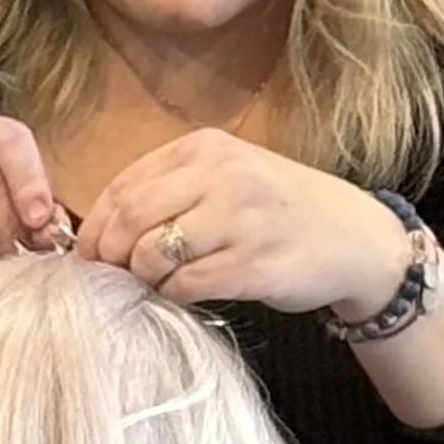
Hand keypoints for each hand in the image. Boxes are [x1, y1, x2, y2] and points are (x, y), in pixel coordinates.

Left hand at [77, 131, 409, 322]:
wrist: (355, 239)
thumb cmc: (283, 211)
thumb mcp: (229, 177)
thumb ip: (173, 189)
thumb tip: (104, 229)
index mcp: (206, 148)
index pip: (125, 184)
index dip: (96, 224)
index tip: (87, 252)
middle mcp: (222, 175)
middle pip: (131, 217)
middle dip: (108, 254)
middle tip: (108, 276)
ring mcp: (239, 219)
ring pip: (153, 253)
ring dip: (143, 277)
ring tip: (154, 283)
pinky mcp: (251, 264)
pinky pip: (186, 285)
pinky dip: (174, 295)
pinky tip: (186, 293)